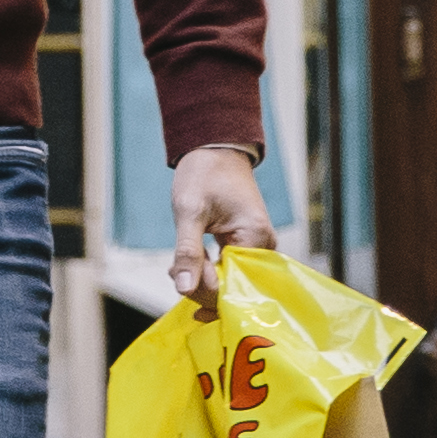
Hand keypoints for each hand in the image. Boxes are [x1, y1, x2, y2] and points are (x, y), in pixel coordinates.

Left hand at [168, 145, 275, 305]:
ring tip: (176, 266)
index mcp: (255, 237)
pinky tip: (189, 266)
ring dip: (203, 280)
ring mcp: (257, 247)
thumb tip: (184, 288)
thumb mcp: (189, 210)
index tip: (175, 272)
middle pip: (234, 287)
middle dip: (200, 285)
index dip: (202, 288)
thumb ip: (187, 251)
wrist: (215, 149)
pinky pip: (230, 270)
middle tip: (173, 269)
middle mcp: (264, 246)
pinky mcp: (247, 246)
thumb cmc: (204, 172)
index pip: (232, 285)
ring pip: (230, 281)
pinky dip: (209, 271)